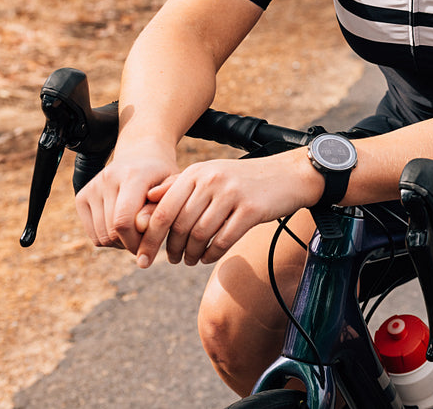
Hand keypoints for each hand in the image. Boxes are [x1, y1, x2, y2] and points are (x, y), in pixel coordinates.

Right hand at [76, 140, 177, 255]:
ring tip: (136, 232)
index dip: (135, 241)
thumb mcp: (174, 187)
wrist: (141, 155)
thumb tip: (143, 225)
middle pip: (112, 232)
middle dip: (130, 243)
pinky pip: (93, 235)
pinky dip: (108, 240)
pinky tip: (123, 229)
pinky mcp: (82, 197)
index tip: (150, 244)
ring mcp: (92, 187)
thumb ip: (163, 206)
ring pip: (101, 237)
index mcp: (134, 175)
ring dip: (120, 243)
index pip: (124, 220)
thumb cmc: (162, 177)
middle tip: (146, 238)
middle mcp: (108, 178)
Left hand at [137, 149, 323, 267]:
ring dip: (192, 254)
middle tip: (172, 260)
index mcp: (197, 172)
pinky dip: (212, 254)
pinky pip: (223, 240)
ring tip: (191, 259)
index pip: (163, 210)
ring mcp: (232, 194)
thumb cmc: (245, 179)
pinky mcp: (251, 210)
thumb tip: (147, 200)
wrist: (290, 175)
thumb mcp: (210, 175)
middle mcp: (212, 180)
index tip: (143, 257)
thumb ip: (178, 186)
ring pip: (200, 235)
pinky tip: (208, 257)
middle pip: (180, 226)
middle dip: (172, 249)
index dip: (150, 238)